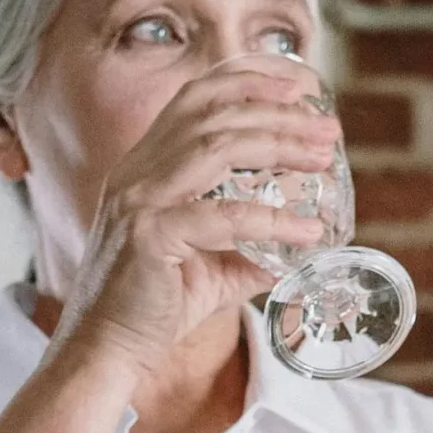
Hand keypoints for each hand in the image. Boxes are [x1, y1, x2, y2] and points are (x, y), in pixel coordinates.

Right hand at [55, 55, 333, 373]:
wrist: (105, 352)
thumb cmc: (151, 311)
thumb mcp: (208, 271)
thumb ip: (248, 252)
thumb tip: (297, 247)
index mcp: (145, 167)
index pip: (194, 99)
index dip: (245, 80)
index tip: (295, 82)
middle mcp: (137, 173)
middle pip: (213, 115)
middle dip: (276, 111)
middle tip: (327, 127)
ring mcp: (139, 200)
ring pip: (217, 148)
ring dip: (277, 144)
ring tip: (322, 155)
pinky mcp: (150, 236)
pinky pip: (223, 218)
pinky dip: (271, 220)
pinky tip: (307, 229)